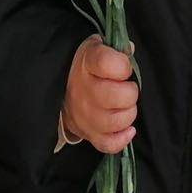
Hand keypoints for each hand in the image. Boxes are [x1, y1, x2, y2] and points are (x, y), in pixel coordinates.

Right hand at [62, 36, 137, 153]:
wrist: (61, 86)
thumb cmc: (88, 66)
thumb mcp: (98, 48)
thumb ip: (117, 48)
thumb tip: (129, 50)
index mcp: (87, 63)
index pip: (108, 63)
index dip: (124, 66)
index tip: (125, 67)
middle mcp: (84, 90)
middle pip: (118, 96)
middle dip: (130, 92)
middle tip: (126, 88)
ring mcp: (84, 115)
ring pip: (116, 121)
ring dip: (128, 114)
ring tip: (125, 106)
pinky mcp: (87, 133)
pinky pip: (108, 144)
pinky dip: (122, 138)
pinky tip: (128, 129)